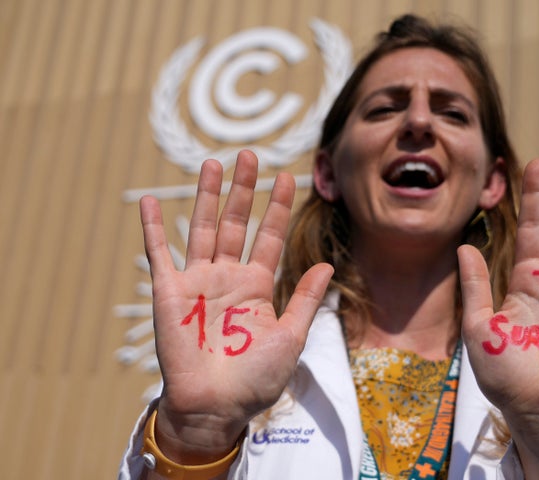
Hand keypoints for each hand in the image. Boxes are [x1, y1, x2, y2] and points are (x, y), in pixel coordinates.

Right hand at [140, 150, 332, 461]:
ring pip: (201, 228)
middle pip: (235, 223)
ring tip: (213, 162)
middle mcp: (227, 277)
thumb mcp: (291, 335)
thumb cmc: (256, 378)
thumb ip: (306, 298)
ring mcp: (197, 281)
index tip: (287, 177)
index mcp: (257, 286)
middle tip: (249, 155)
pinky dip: (153, 227)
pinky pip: (159, 253)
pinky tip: (150, 200)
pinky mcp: (169, 291)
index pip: (269, 237)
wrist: (217, 406)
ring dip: (206, 196)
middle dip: (242, 190)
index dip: (277, 207)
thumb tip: (328, 264)